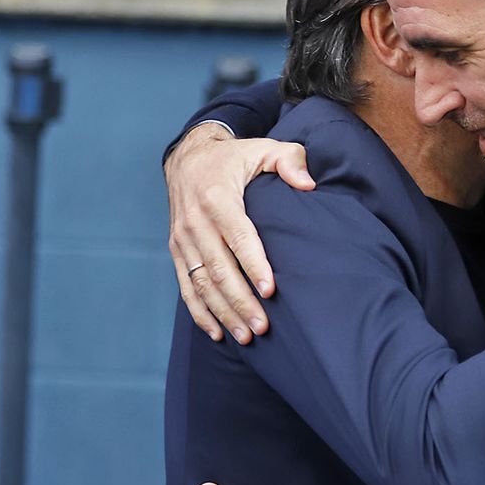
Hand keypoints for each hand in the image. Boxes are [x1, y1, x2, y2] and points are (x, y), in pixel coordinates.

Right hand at [166, 123, 313, 343]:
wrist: (188, 157)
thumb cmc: (234, 158)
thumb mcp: (264, 147)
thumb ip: (289, 160)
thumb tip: (308, 184)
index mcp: (217, 197)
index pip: (238, 235)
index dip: (253, 264)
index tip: (270, 289)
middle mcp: (196, 221)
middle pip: (219, 268)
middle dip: (241, 300)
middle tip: (263, 327)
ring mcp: (183, 239)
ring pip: (202, 283)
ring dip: (223, 312)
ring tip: (246, 337)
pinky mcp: (177, 250)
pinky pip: (186, 286)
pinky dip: (200, 312)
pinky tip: (217, 332)